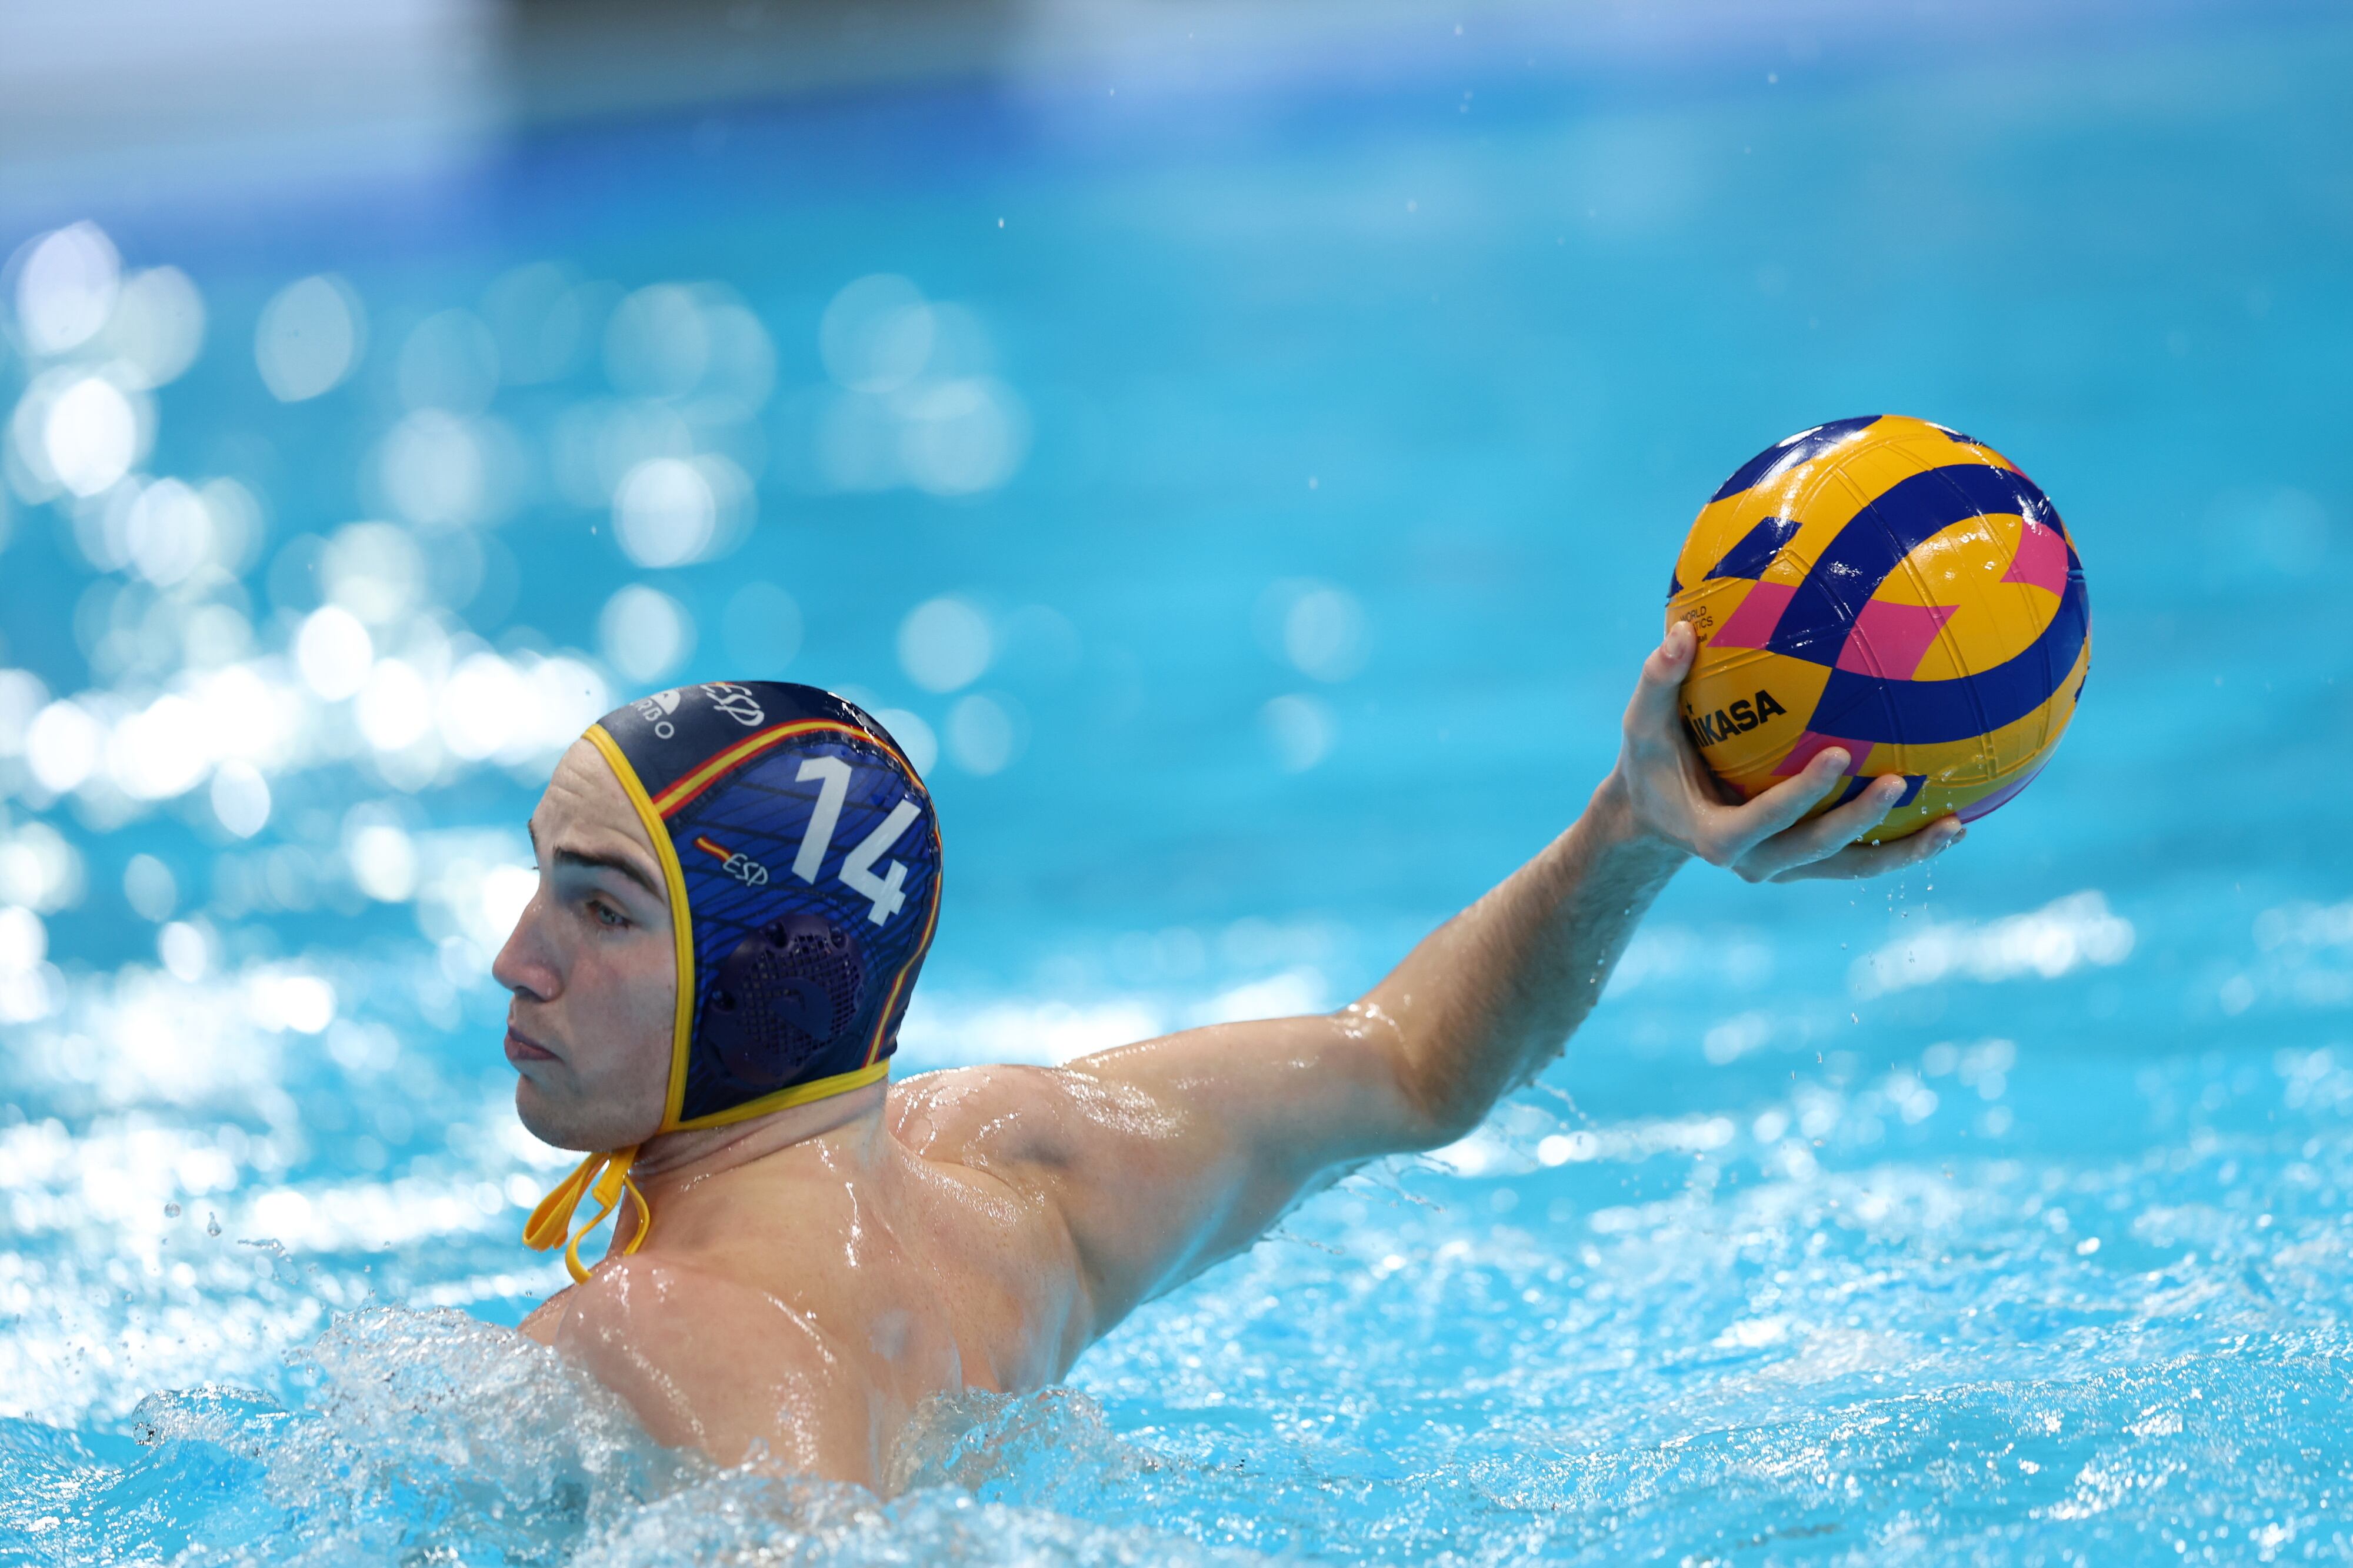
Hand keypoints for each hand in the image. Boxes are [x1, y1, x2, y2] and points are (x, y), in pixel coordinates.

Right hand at [1606, 621, 1964, 882]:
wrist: (1655, 816)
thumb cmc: (1651, 762)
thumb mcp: (1640, 726)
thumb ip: (1658, 683)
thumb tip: (1678, 630)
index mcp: (1715, 835)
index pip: (1760, 821)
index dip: (1800, 795)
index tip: (1840, 754)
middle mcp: (1754, 861)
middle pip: (1815, 850)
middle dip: (1859, 822)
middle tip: (1900, 782)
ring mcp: (1784, 866)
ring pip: (1848, 866)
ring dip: (1901, 851)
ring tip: (1954, 826)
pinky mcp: (1806, 863)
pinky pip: (1858, 858)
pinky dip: (1902, 845)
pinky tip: (1951, 822)